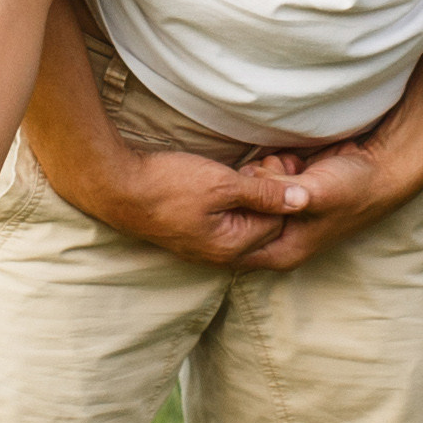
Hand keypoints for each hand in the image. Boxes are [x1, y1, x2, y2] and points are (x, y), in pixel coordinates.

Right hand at [76, 145, 310, 267]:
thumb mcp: (222, 184)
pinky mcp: (194, 236)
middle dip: (267, 198)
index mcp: (232, 247)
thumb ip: (265, 194)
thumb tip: (304, 200)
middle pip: (264, 227)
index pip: (280, 223)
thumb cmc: (168, 185)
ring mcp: (206, 248)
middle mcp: (221, 256)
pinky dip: (233, 203)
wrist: (117, 187)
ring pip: (246, 223)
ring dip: (250, 198)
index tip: (268, 167)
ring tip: (240, 173)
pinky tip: (225, 183)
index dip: (279, 192)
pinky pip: (228, 223)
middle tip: (254, 168)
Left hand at [213, 135, 414, 269]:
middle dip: (250, 190)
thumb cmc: (353, 188)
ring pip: (249, 194)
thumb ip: (278, 194)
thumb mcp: (315, 194)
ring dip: (263, 174)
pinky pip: (262, 179)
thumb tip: (247, 185)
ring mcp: (282, 214)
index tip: (246, 192)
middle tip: (274, 175)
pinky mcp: (287, 193)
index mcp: (282, 251)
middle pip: (240, 215)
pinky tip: (293, 162)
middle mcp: (279, 237)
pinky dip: (273, 167)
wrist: (381, 167)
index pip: (235, 243)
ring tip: (289, 168)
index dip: (234, 215)